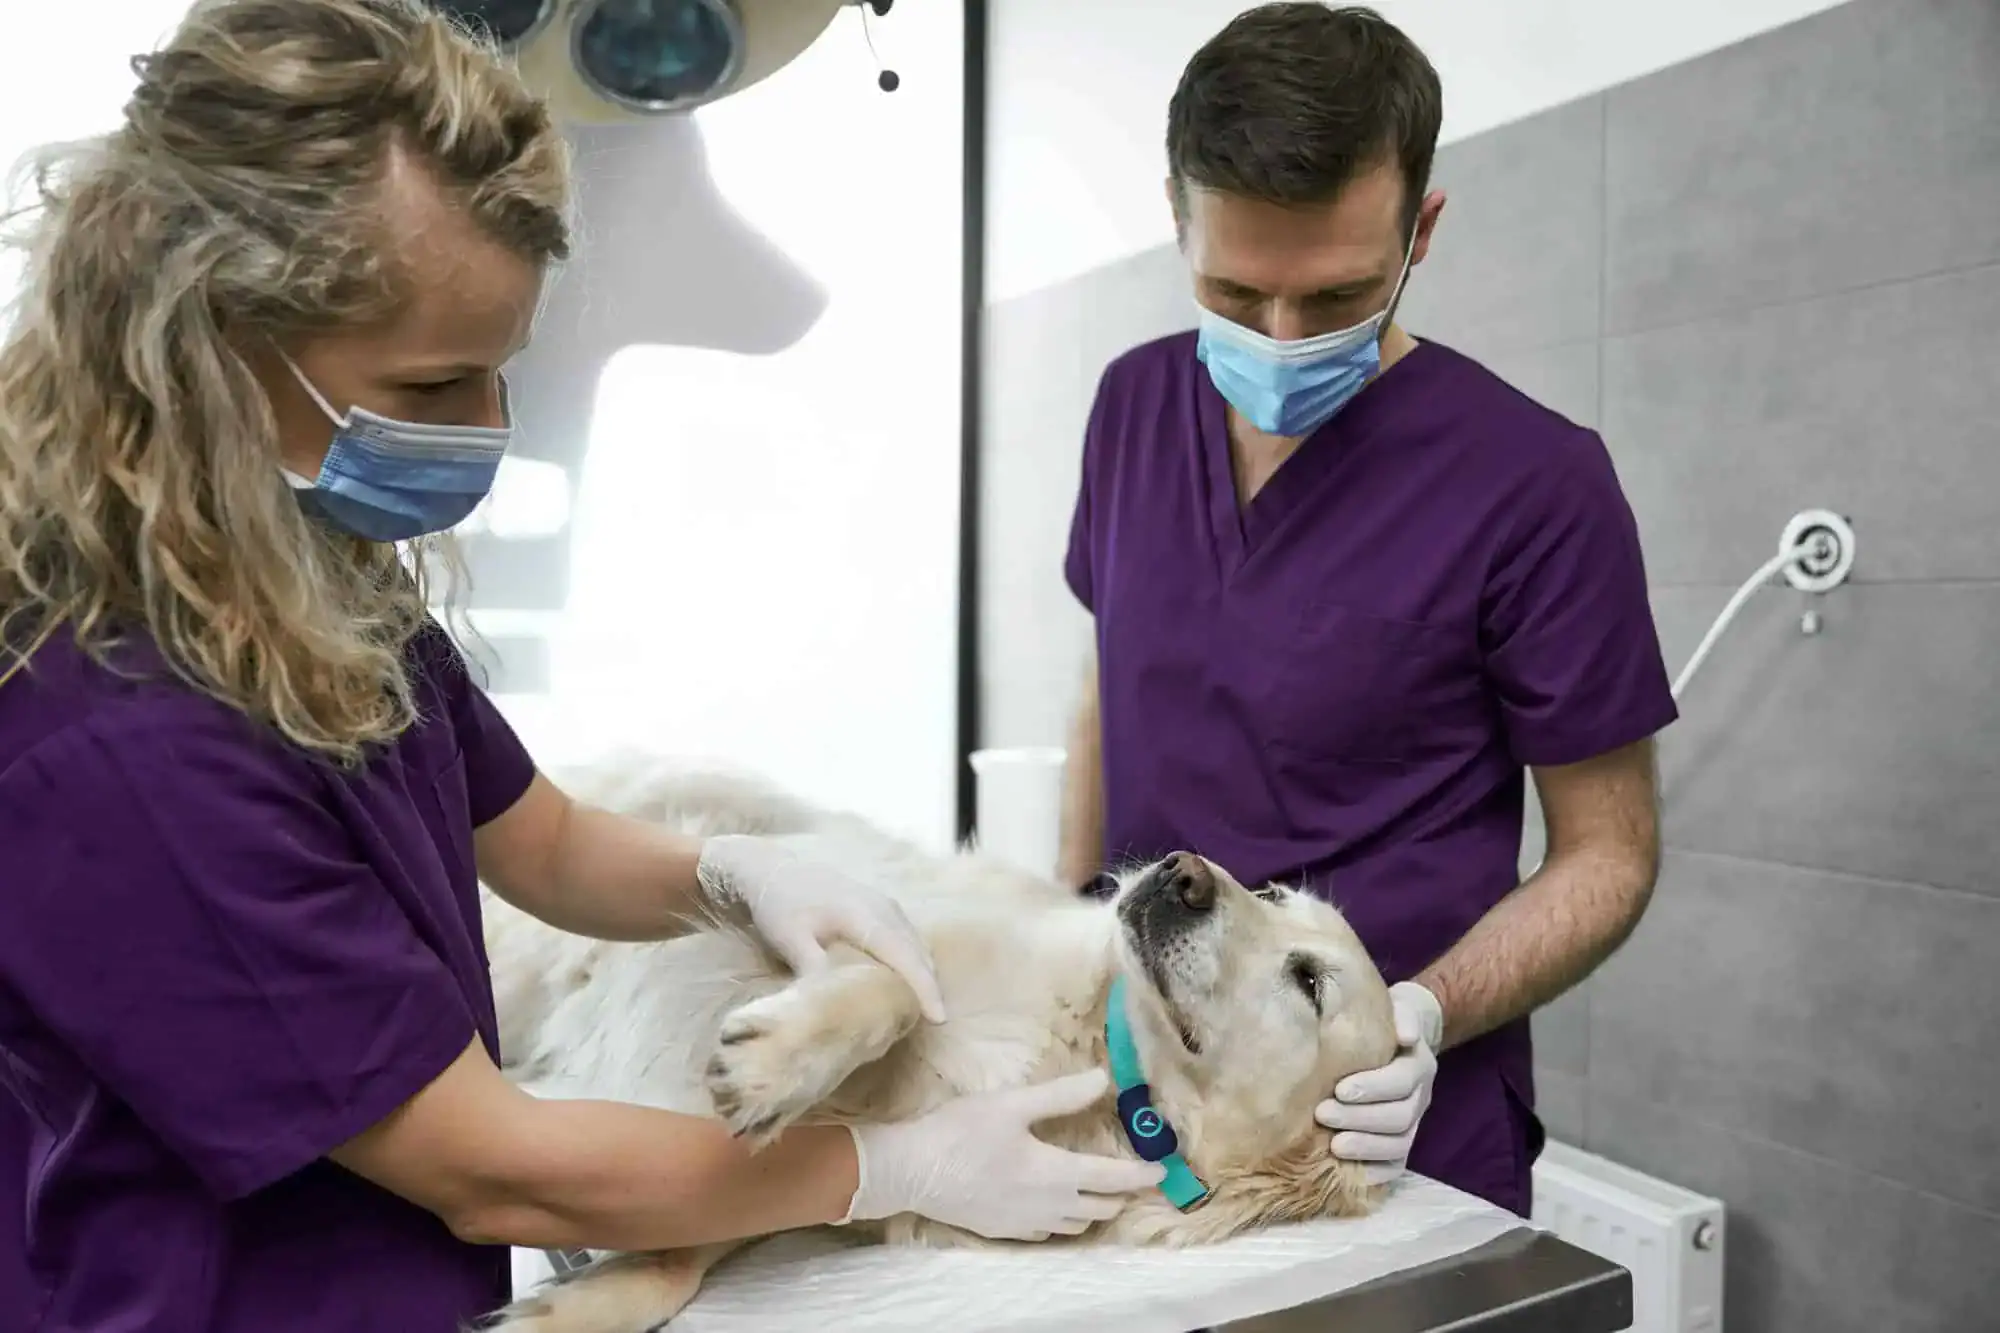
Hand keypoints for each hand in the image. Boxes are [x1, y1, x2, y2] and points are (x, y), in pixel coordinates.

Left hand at [696, 835, 947, 1022]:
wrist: (771, 870)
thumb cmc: (779, 906)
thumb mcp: (789, 940)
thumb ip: (813, 968)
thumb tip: (831, 1004)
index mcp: (864, 915)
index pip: (904, 955)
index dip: (924, 987)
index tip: (939, 1017)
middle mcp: (882, 907)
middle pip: (918, 949)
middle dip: (929, 984)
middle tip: (934, 1020)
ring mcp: (884, 903)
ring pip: (915, 941)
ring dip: (923, 971)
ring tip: (924, 1005)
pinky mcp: (879, 904)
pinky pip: (907, 934)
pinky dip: (914, 958)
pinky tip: (907, 977)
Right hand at [844, 1070, 1167, 1239]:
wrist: (911, 1172)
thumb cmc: (960, 1133)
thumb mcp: (1011, 1104)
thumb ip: (1060, 1096)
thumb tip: (1104, 1080)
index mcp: (1055, 1174)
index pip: (1112, 1178)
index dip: (1141, 1174)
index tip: (1164, 1170)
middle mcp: (1048, 1207)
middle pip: (1100, 1207)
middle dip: (1122, 1193)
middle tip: (1134, 1177)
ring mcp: (1026, 1225)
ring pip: (1076, 1224)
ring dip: (1094, 1209)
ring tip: (1100, 1191)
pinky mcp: (1005, 1233)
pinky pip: (1048, 1233)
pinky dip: (1063, 1220)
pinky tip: (1055, 1206)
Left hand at [1315, 980, 1442, 1186]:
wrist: (1401, 1035)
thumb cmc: (1383, 1021)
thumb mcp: (1392, 1009)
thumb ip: (1401, 1015)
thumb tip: (1405, 1034)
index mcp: (1417, 1064)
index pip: (1400, 1081)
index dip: (1372, 1088)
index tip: (1338, 1089)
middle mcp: (1420, 1096)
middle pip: (1399, 1117)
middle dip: (1360, 1119)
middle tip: (1322, 1114)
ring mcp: (1413, 1121)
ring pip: (1399, 1143)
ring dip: (1366, 1147)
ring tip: (1332, 1146)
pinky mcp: (1402, 1140)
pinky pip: (1397, 1164)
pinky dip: (1377, 1172)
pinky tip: (1351, 1173)